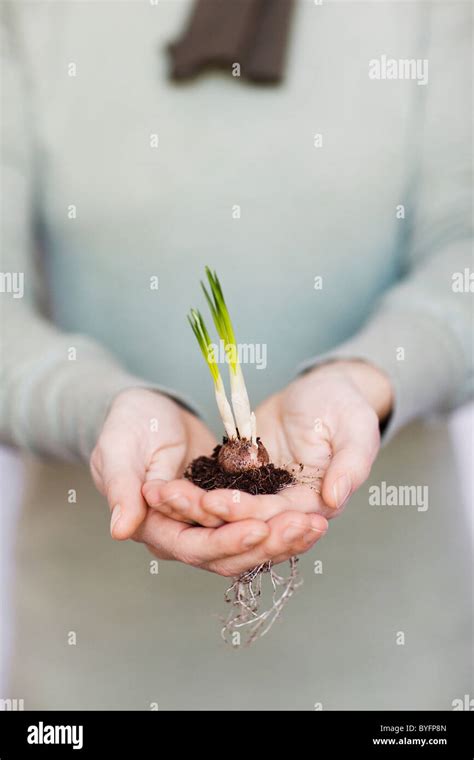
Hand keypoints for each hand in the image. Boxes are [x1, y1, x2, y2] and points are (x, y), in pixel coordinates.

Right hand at [91, 388, 327, 575]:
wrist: (146, 410)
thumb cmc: (126, 426)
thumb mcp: (117, 451)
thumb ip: (120, 489)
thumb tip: (121, 530)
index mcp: (153, 528)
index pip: (194, 546)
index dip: (226, 540)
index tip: (259, 528)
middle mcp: (183, 535)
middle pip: (229, 555)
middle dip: (269, 543)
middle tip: (306, 526)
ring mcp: (207, 526)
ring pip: (248, 545)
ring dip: (283, 538)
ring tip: (317, 525)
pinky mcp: (227, 512)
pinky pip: (257, 525)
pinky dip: (281, 523)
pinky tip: (310, 517)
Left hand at [155, 360, 391, 527]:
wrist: (325, 388)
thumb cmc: (346, 405)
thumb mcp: (357, 428)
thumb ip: (351, 464)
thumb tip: (334, 499)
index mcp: (317, 505)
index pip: (279, 518)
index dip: (249, 512)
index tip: (217, 502)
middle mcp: (286, 508)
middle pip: (245, 522)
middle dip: (209, 514)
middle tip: (175, 499)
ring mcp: (262, 495)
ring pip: (224, 512)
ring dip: (192, 507)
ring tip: (162, 493)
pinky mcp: (242, 479)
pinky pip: (213, 489)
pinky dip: (190, 490)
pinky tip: (163, 485)